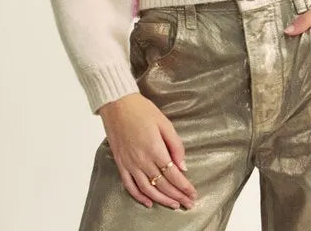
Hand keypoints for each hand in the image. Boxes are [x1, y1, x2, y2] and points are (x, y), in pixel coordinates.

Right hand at [98, 93, 197, 209]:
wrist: (117, 104)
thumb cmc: (142, 110)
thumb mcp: (165, 123)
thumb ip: (175, 145)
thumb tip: (183, 166)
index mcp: (155, 149)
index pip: (173, 175)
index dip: (184, 187)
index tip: (193, 194)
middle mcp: (142, 160)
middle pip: (163, 185)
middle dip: (178, 196)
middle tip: (189, 203)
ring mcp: (130, 164)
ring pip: (148, 189)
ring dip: (162, 200)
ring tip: (174, 205)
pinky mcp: (121, 164)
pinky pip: (130, 186)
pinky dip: (139, 196)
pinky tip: (149, 202)